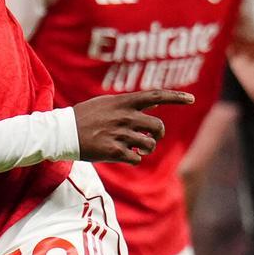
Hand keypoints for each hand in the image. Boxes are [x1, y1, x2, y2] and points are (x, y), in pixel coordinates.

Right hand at [74, 90, 194, 163]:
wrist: (62, 132)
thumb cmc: (84, 117)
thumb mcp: (107, 103)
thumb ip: (131, 103)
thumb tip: (156, 103)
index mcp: (123, 102)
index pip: (155, 95)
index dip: (176, 97)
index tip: (191, 99)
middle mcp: (124, 116)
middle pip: (158, 127)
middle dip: (158, 135)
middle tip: (151, 138)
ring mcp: (119, 134)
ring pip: (149, 145)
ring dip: (145, 149)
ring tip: (134, 147)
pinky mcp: (113, 151)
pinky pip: (136, 158)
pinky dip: (134, 159)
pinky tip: (124, 155)